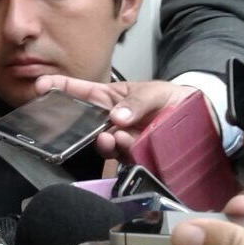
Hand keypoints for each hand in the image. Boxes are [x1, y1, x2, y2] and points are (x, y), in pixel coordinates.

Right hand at [35, 75, 195, 158]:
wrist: (202, 123)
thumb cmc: (173, 100)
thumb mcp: (156, 92)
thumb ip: (137, 101)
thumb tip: (116, 116)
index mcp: (108, 99)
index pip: (77, 91)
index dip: (57, 86)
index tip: (41, 86)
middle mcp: (108, 121)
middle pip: (80, 124)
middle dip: (73, 126)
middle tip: (80, 125)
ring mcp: (119, 140)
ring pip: (100, 144)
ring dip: (104, 142)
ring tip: (117, 137)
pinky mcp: (131, 158)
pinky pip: (120, 159)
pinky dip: (122, 153)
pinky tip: (130, 144)